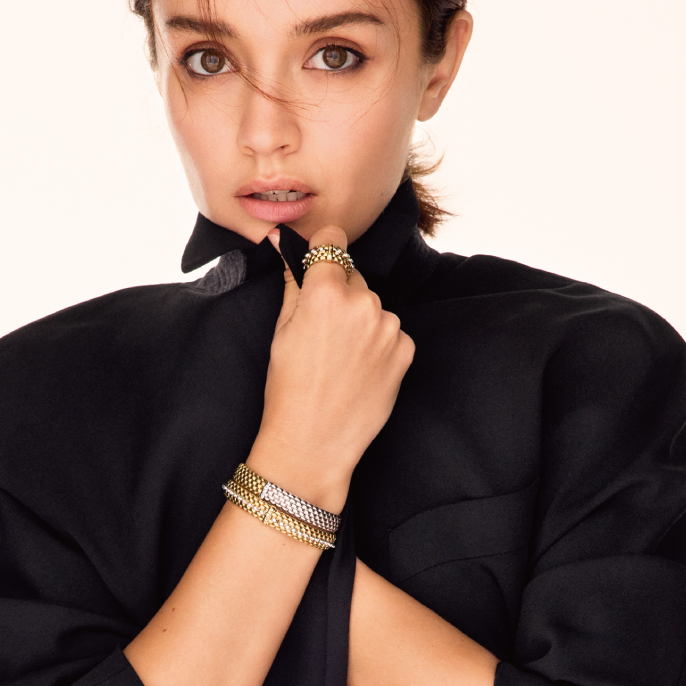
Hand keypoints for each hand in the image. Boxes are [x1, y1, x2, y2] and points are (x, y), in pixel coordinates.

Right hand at [247, 226, 414, 513]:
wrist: (314, 443)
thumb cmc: (288, 389)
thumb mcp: (280, 330)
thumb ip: (292, 283)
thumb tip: (285, 247)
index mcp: (325, 292)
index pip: (332, 242)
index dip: (324, 249)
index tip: (321, 261)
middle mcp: (363, 302)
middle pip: (353, 278)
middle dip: (340, 294)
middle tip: (322, 332)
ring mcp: (388, 327)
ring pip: (373, 307)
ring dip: (361, 321)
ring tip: (340, 358)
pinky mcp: (405, 350)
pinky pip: (390, 333)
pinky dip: (378, 345)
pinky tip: (358, 370)